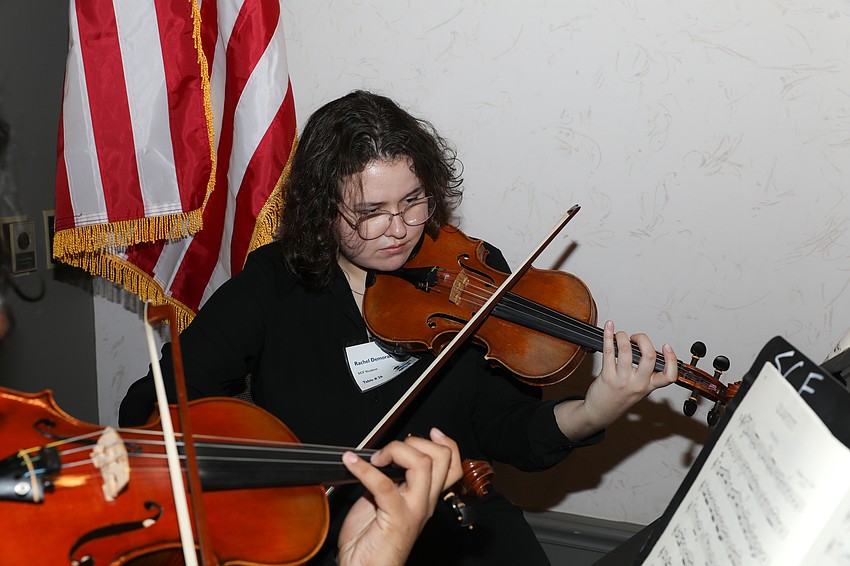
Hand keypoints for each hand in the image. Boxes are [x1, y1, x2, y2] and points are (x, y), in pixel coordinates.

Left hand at [336, 427, 461, 565]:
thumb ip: (388, 479)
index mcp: (425, 497)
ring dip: (396, 451)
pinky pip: (384, 485)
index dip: (446, 443)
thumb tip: (380, 457)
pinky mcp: (396, 519)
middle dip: (416, 442)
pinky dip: (364, 468)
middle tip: (390, 452)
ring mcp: (413, 511)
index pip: (452, 465)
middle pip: (441, 458)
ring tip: (375, 458)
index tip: (431, 432)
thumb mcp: (381, 502)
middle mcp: (424, 502)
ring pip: (423, 465)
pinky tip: (351, 463)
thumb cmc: (368, 542)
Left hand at [555, 320, 676, 439]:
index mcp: (649, 386)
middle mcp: (637, 383)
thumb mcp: (640, 389)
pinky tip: (609, 328)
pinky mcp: (607, 375)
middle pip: (648, 356)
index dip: (671, 359)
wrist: (601, 411)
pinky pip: (608, 351)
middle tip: (637, 337)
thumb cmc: (620, 398)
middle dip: (643, 339)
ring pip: (626, 350)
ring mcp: (622, 379)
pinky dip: (608, 336)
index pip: (669, 376)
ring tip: (621, 335)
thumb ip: (646, 373)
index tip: (667, 346)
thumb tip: (645, 349)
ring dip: (623, 336)